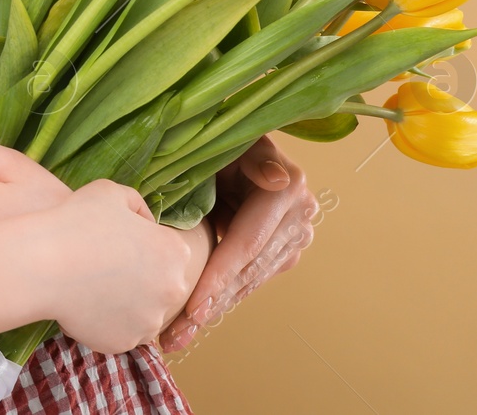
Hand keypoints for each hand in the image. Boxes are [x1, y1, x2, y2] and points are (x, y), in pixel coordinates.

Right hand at [33, 180, 192, 355]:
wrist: (42, 263)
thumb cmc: (76, 221)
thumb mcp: (111, 192)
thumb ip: (137, 205)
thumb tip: (145, 223)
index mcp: (176, 252)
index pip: (166, 252)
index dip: (139, 245)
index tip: (115, 243)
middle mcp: (172, 290)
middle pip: (159, 285)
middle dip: (138, 278)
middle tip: (104, 267)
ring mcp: (150, 321)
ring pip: (142, 312)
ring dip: (124, 303)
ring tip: (92, 287)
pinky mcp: (124, 343)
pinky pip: (119, 333)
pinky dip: (105, 323)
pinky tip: (84, 304)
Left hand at [159, 135, 316, 351]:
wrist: (236, 145)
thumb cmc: (224, 140)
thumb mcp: (233, 142)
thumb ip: (253, 160)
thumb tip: (277, 180)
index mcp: (288, 188)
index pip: (247, 244)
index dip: (219, 276)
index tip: (193, 307)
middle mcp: (299, 216)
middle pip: (249, 270)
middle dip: (212, 303)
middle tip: (177, 333)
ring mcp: (294, 236)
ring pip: (250, 281)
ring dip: (215, 309)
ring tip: (179, 336)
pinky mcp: (284, 250)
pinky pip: (251, 279)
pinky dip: (223, 297)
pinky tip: (196, 321)